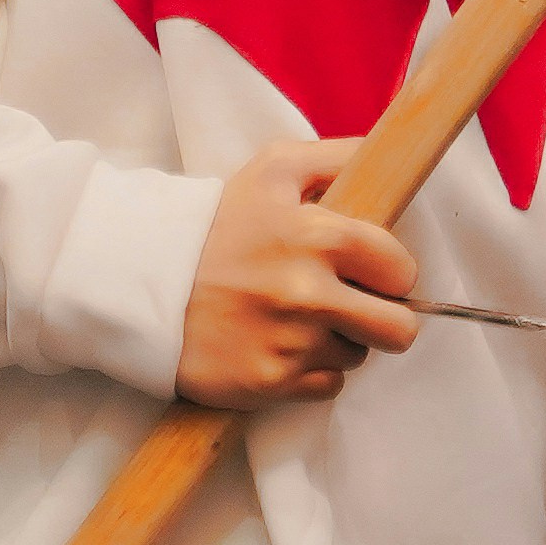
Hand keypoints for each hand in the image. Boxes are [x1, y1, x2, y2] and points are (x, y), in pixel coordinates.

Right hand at [176, 139, 421, 410]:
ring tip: (299, 319)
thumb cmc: (217, 223)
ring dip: (339, 341)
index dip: (390, 272)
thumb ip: (338, 158)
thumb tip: (386, 159)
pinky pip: (325, 387)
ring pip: (357, 356)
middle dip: (385, 318)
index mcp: (321, 236)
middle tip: (354, 305)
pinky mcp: (269, 383)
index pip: (401, 270)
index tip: (370, 272)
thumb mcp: (274, 169)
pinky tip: (281, 345)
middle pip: (399, 330)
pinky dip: (310, 371)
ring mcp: (291, 343)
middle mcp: (311, 293)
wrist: (144, 280)